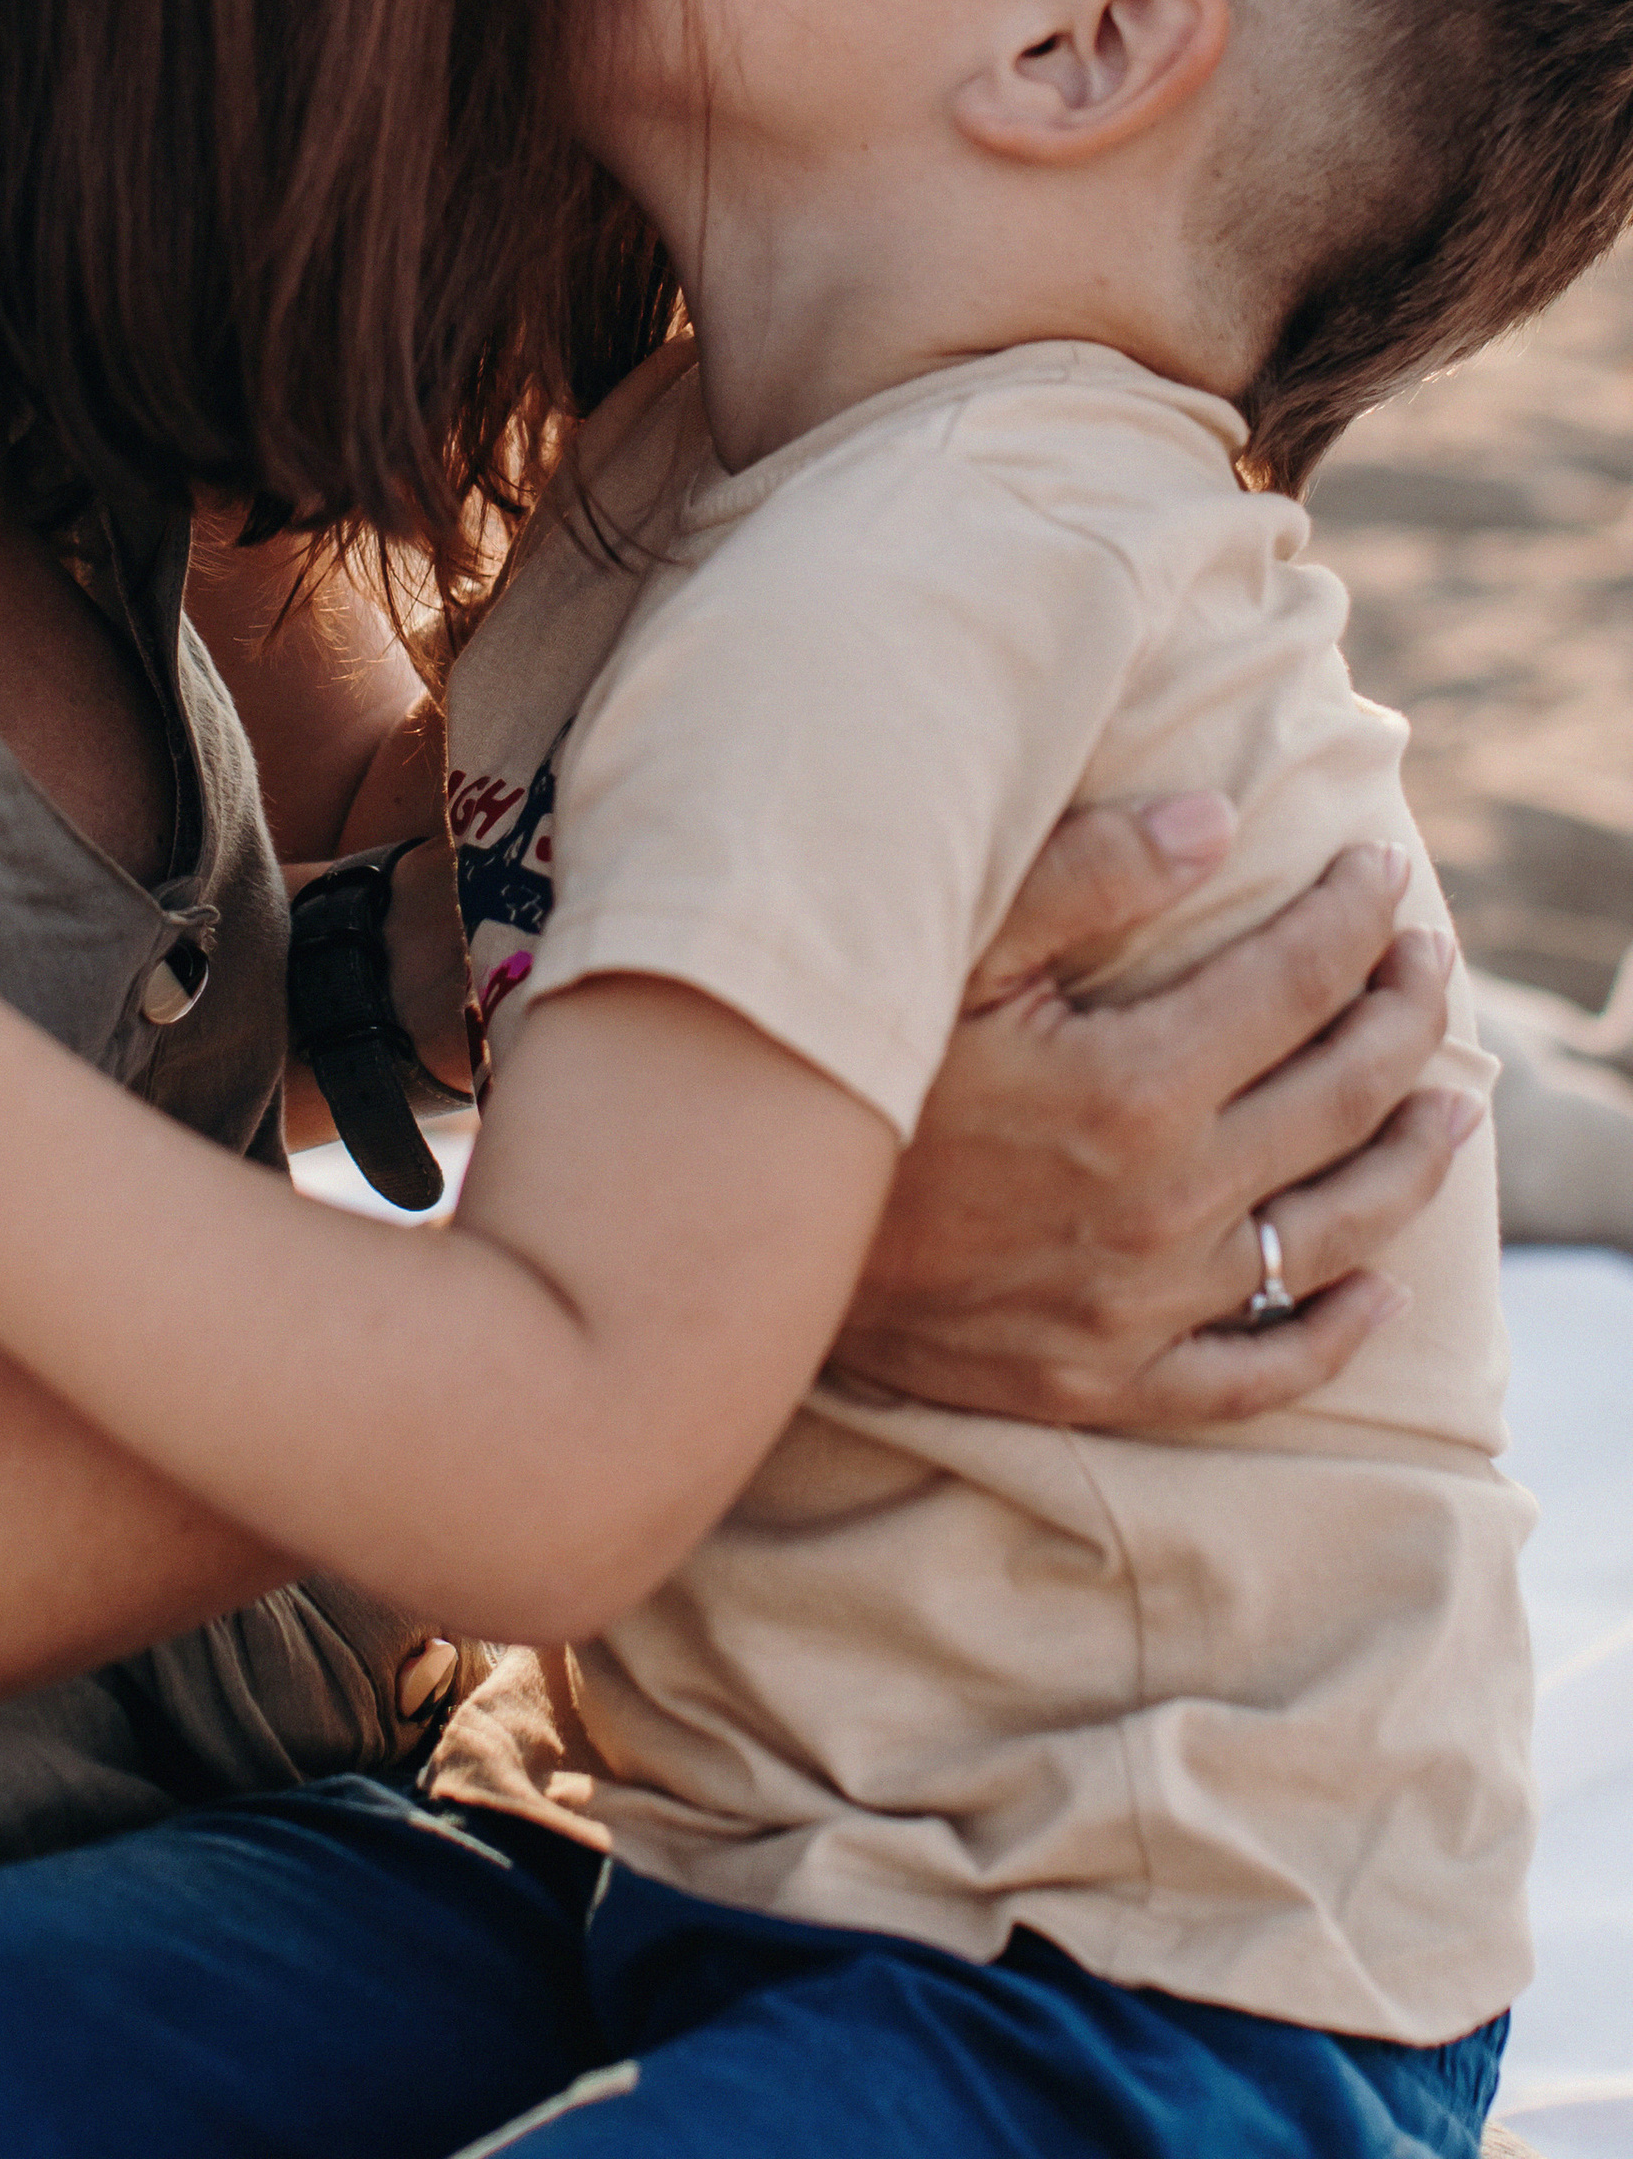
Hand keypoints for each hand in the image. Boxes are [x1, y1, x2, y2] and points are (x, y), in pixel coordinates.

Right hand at [834, 803, 1470, 1430]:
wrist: (744, 1246)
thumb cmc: (844, 1072)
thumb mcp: (944, 949)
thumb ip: (1086, 877)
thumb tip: (1218, 818)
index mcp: (1132, 1088)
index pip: (1296, 985)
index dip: (1354, 919)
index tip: (1388, 870)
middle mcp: (1164, 1205)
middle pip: (1341, 1098)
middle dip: (1403, 1015)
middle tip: (1428, 961)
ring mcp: (1144, 1306)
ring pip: (1334, 1232)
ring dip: (1411, 1158)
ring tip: (1453, 1102)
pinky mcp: (1108, 1380)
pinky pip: (1260, 1369)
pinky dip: (1335, 1334)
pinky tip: (1380, 1290)